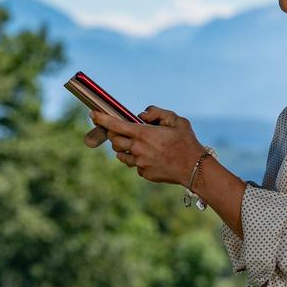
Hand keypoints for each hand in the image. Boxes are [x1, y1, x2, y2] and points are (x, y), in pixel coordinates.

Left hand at [88, 105, 206, 186]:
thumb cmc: (186, 142)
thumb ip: (157, 113)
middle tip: (121, 130)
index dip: (101, 118)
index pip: (115, 125)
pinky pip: (134, 165)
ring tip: (137, 144)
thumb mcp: (176, 120)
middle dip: (114, 134)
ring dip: (124, 148)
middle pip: (114, 140)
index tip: (92, 114)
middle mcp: (137, 149)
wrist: (194, 168)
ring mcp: (139, 163)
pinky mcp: (144, 173)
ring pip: (121, 155)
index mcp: (143, 134)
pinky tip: (151, 157)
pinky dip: (137, 159)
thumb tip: (141, 115)